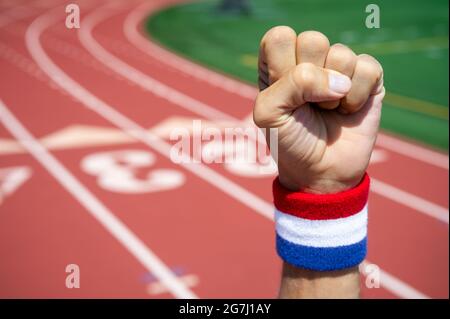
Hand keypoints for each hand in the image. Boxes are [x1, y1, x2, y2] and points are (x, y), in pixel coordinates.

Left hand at [254, 27, 384, 193]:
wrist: (321, 172)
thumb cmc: (289, 142)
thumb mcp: (269, 114)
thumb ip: (291, 83)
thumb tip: (339, 81)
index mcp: (278, 65)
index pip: (280, 37)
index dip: (283, 66)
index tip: (284, 95)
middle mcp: (308, 61)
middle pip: (313, 39)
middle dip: (310, 80)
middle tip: (307, 104)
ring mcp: (339, 69)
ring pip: (341, 53)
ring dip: (333, 94)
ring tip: (327, 110)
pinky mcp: (367, 79)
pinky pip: (367, 68)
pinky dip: (357, 97)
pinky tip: (348, 111)